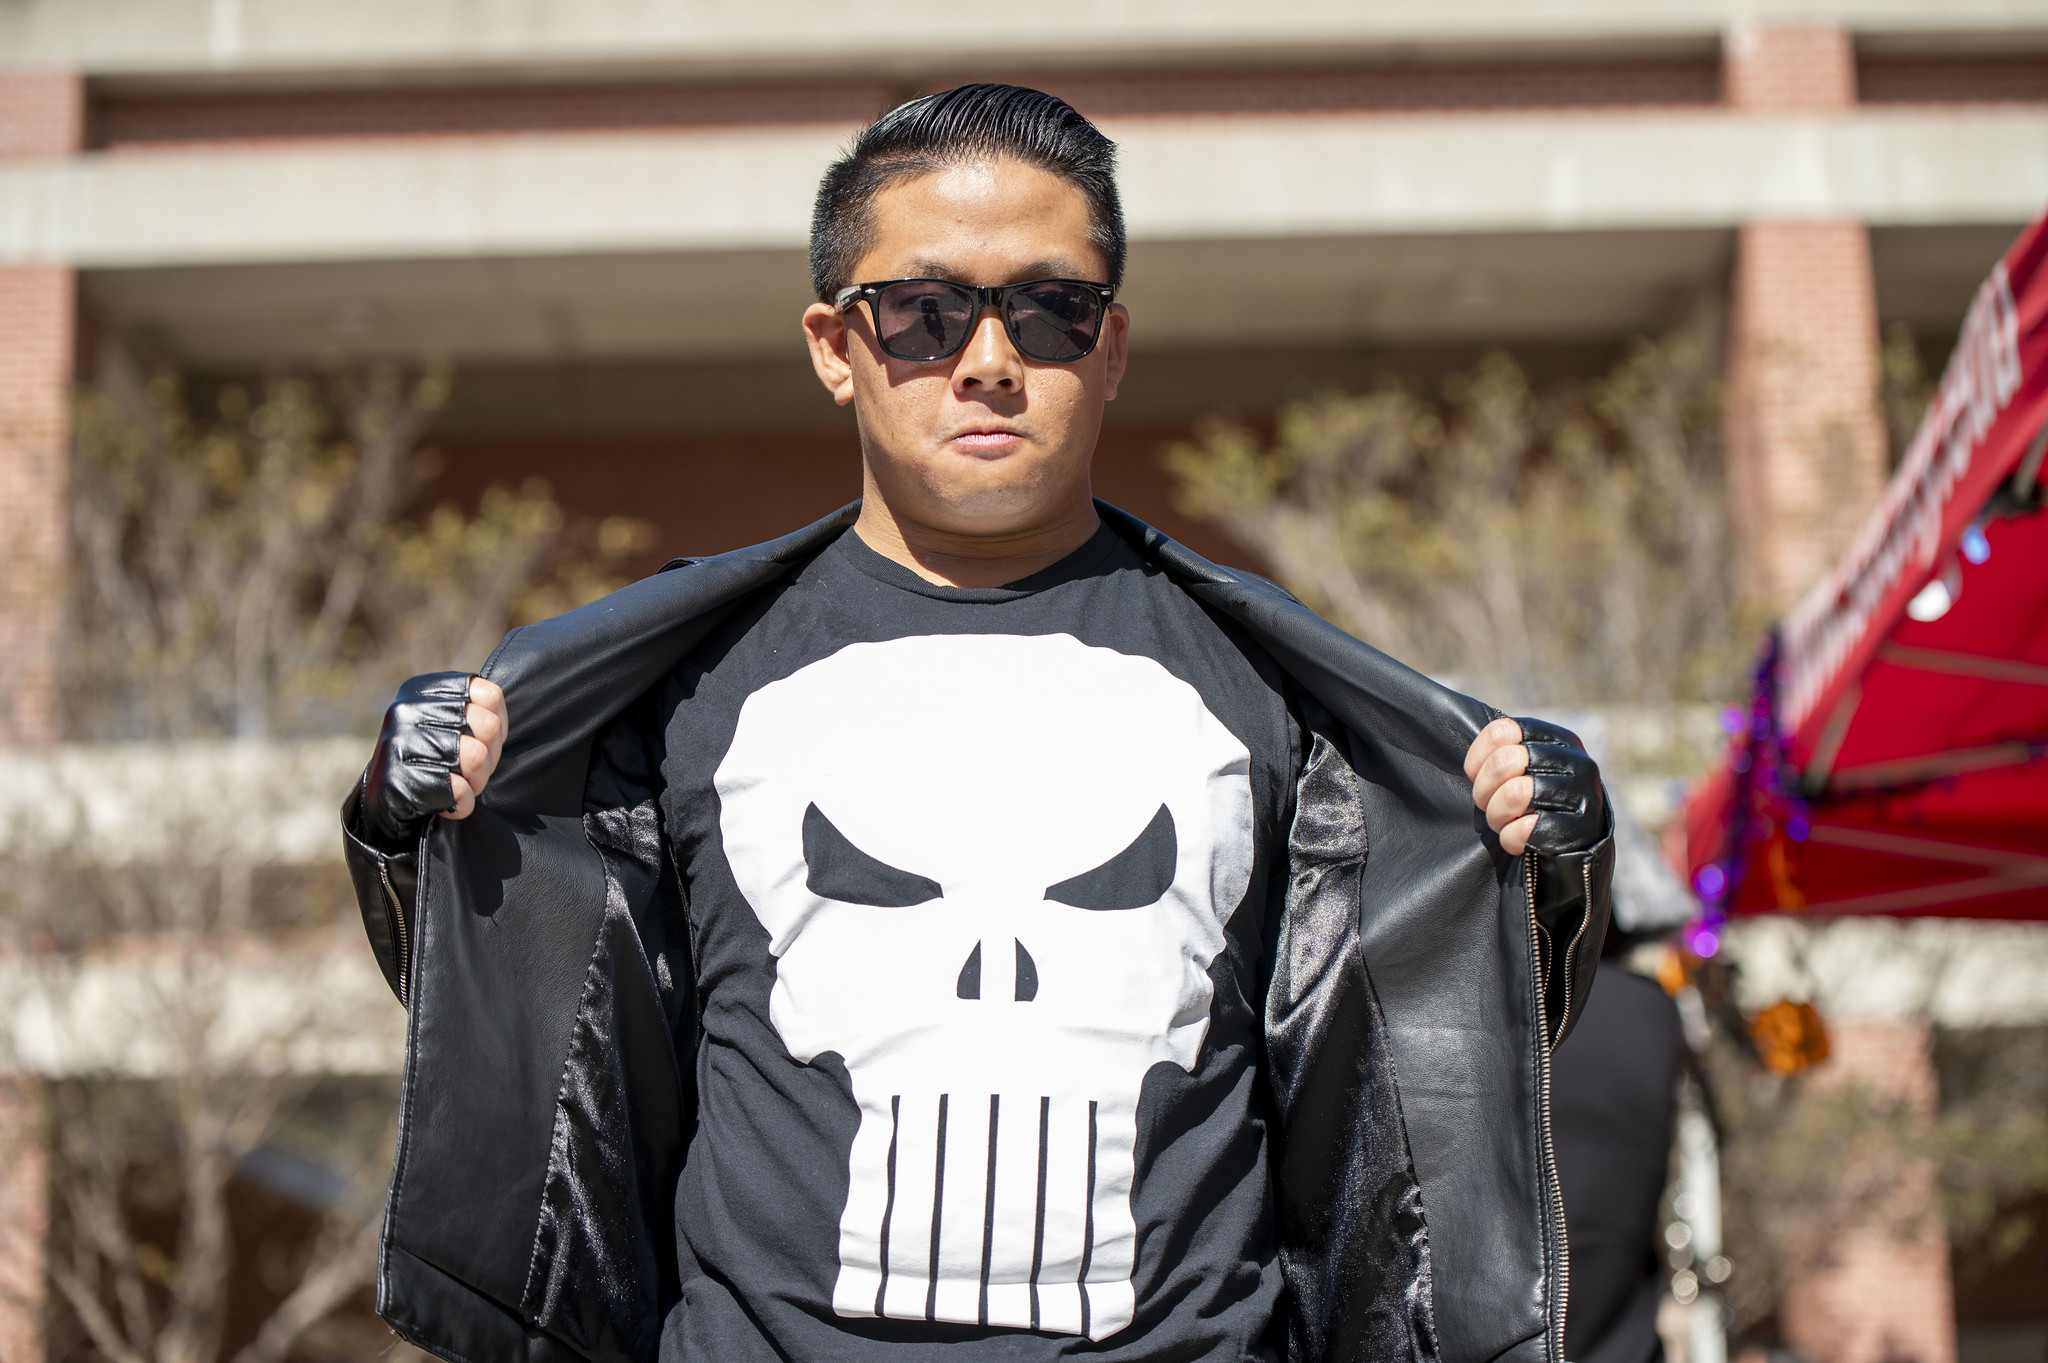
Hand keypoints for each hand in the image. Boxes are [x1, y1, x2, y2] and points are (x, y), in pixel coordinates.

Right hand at [356, 673, 508, 847]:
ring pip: (477, 758)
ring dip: (477, 781)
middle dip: (491, 755)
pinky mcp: (402, 780)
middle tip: (472, 768)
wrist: (382, 799)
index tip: (482, 740)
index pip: (489, 696)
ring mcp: (402, 744)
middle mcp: (407, 710)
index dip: (498, 724)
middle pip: (489, 726)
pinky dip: (463, 803)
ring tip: (461, 783)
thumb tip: (497, 716)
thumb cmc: (426, 757)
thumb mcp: (444, 721)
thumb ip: (473, 708)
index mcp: (422, 690)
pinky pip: (460, 791)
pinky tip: (448, 801)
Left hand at [1463, 715, 1605, 857]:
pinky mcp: (1582, 829)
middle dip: (1484, 791)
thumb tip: (1462, 727)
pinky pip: (1526, 829)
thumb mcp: (1525, 770)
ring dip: (1497, 817)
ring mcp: (1584, 795)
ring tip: (1502, 823)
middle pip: (1504, 762)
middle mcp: (1577, 761)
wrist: (1578, 851)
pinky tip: (1518, 839)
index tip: (1477, 777)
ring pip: (1514, 794)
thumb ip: (1503, 751)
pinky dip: (1511, 838)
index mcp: (1558, 740)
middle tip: (1489, 805)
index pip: (1501, 732)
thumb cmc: (1537, 806)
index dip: (1478, 759)